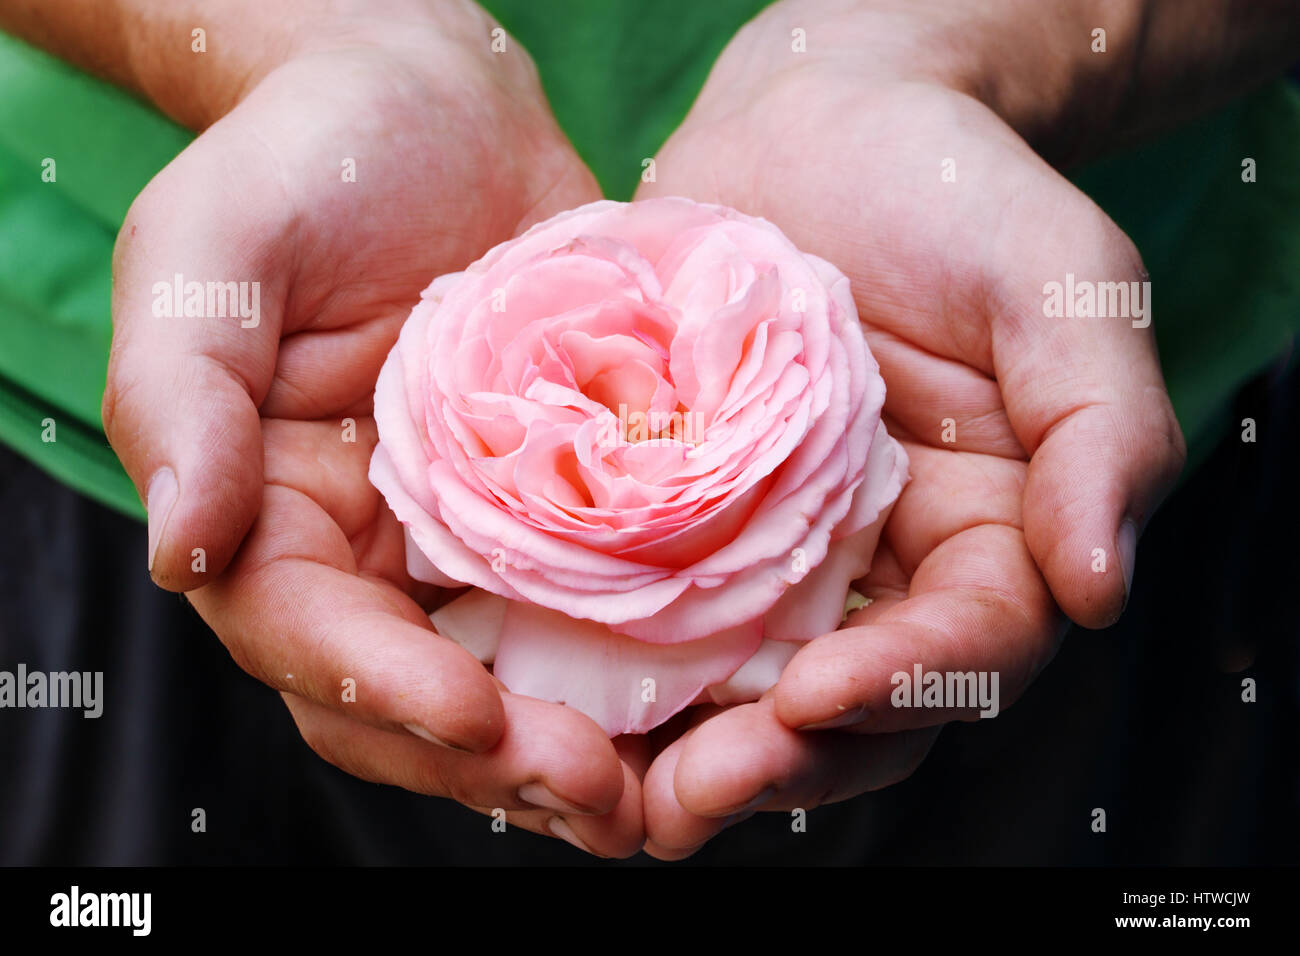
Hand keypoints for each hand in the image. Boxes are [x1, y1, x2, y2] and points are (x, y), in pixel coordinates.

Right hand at [103, 1, 642, 855]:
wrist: (437, 109)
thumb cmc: (309, 161)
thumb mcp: (212, 252)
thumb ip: (180, 396)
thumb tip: (179, 549)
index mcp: (271, 520)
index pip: (312, 641)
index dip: (384, 692)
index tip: (472, 716)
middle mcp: (370, 558)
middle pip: (417, 701)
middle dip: (500, 761)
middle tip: (600, 796)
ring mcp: (471, 548)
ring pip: (513, 685)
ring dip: (581, 751)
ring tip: (665, 790)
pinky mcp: (563, 518)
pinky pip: (595, 615)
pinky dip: (642, 673)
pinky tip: (711, 697)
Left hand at [634, 0, 1184, 856]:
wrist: (822, 126)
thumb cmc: (958, 195)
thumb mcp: (1065, 288)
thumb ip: (1103, 429)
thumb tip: (1102, 585)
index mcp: (988, 537)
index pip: (965, 647)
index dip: (903, 687)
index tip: (818, 695)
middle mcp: (879, 570)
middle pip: (848, 708)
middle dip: (778, 760)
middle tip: (695, 795)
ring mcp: (772, 554)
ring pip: (740, 687)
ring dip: (682, 750)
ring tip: (614, 793)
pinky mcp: (677, 519)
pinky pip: (647, 610)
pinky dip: (610, 665)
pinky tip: (550, 694)